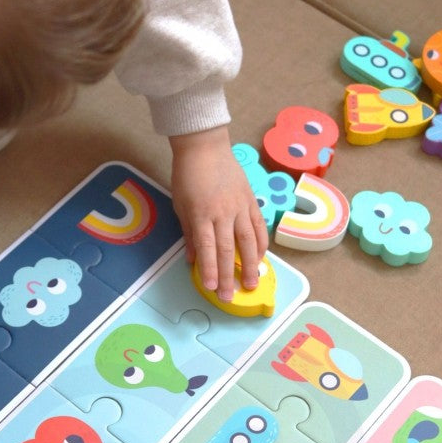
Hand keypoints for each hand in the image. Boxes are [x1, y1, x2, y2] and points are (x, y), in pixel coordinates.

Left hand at [169, 126, 267, 301]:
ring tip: (251, 283)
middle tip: (230, 296)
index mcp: (201, 214)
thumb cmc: (187, 176)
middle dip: (229, 275)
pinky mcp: (251, 200)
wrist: (205, 146)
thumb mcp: (180, 206)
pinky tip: (261, 259)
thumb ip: (189, 234)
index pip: (207, 248)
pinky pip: (259, 226)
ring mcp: (240, 206)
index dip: (210, 270)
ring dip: (250, 265)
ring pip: (248, 241)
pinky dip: (261, 244)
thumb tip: (193, 260)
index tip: (212, 288)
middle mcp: (223, 212)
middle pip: (228, 249)